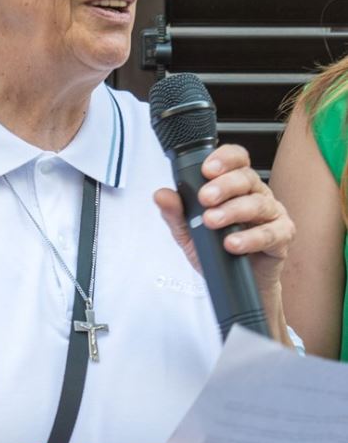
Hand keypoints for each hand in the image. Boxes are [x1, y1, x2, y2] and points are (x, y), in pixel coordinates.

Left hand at [154, 144, 294, 314]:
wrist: (236, 284)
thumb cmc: (218, 252)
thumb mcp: (190, 233)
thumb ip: (176, 213)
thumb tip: (161, 195)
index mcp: (237, 186)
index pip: (236, 160)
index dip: (224, 159)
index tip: (206, 169)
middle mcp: (257, 194)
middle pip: (246, 178)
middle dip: (224, 186)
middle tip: (205, 198)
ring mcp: (272, 214)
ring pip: (258, 203)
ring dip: (233, 211)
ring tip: (213, 221)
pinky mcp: (282, 236)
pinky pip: (272, 233)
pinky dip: (251, 238)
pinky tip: (233, 244)